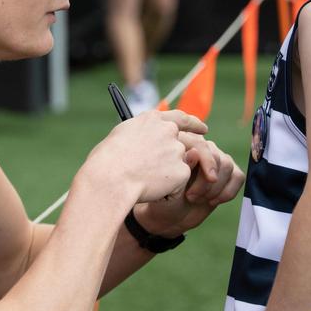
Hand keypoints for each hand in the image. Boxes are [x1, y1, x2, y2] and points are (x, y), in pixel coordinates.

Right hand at [88, 110, 206, 203]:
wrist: (110, 179)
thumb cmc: (106, 162)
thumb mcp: (120, 137)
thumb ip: (140, 136)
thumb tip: (145, 142)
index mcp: (152, 120)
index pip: (179, 117)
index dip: (193, 123)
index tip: (202, 128)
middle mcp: (168, 131)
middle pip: (188, 142)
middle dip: (195, 151)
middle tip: (203, 161)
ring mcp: (176, 150)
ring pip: (180, 166)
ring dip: (168, 177)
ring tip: (147, 184)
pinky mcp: (181, 171)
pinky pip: (178, 185)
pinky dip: (167, 192)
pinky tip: (149, 192)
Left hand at [136, 134, 244, 236]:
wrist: (171, 215)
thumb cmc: (165, 198)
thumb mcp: (170, 185)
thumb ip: (183, 167)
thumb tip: (195, 151)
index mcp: (181, 144)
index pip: (201, 144)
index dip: (208, 160)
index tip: (211, 179)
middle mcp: (200, 147)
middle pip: (216, 156)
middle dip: (207, 182)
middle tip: (191, 197)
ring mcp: (215, 158)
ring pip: (227, 165)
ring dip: (215, 188)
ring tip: (199, 200)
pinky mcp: (226, 173)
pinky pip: (238, 176)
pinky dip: (228, 191)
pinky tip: (213, 201)